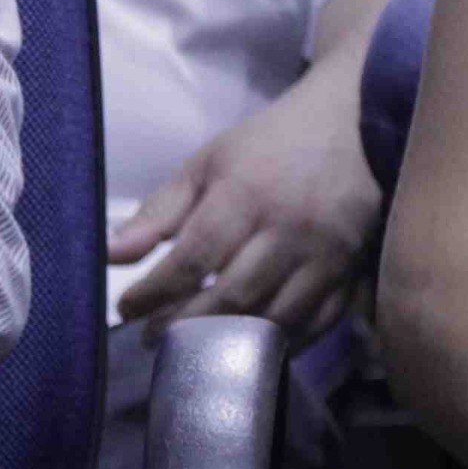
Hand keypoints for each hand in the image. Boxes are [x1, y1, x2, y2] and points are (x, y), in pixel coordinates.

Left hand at [111, 59, 380, 338]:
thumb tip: (112, 256)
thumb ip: (160, 211)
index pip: (193, 258)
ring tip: (198, 345)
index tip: (127, 309)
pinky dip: (283, 343)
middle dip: (185, 324)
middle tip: (154, 338)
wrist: (355, 123)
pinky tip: (253, 345)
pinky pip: (318, 323)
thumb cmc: (270, 144)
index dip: (154, 292)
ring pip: (276, 317)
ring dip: (231, 340)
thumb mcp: (209, 163)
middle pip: (232, 295)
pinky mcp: (353, 271)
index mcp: (247, 194)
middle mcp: (289, 228)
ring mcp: (327, 254)